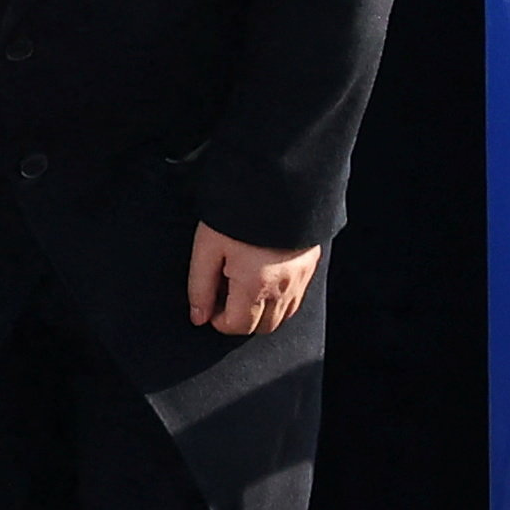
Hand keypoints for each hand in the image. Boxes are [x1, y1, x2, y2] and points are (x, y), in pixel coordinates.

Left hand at [188, 224, 320, 336]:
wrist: (278, 182)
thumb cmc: (239, 211)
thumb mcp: (208, 246)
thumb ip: (200, 286)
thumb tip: (198, 317)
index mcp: (255, 287)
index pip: (238, 326)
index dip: (218, 319)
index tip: (210, 301)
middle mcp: (282, 290)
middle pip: (262, 327)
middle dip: (240, 319)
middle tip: (225, 293)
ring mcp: (300, 279)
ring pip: (282, 316)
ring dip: (261, 311)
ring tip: (244, 283)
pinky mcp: (310, 265)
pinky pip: (296, 298)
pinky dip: (279, 299)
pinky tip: (264, 276)